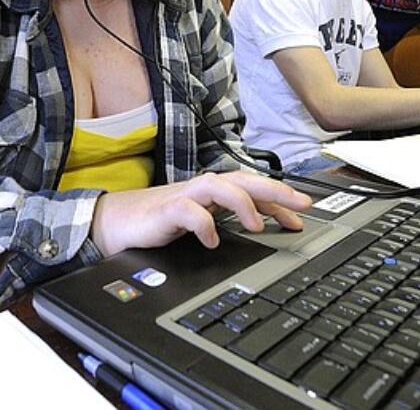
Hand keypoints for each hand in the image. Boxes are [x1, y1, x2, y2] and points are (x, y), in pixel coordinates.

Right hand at [90, 172, 312, 256]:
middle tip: (301, 205)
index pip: (252, 188)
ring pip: (218, 186)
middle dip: (274, 189)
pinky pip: (187, 212)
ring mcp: (183, 197)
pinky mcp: (165, 210)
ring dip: (242, 202)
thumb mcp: (201, 221)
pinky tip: (212, 240)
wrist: (116, 223)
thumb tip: (264, 227)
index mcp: (212, 193)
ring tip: (258, 224)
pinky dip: (203, 224)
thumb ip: (226, 220)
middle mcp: (201, 189)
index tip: (302, 215)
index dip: (279, 199)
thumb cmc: (158, 222)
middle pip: (242, 179)